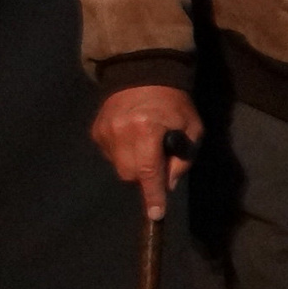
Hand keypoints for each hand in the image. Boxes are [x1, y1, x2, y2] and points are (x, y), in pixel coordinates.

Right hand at [90, 85, 201, 220]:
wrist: (144, 73)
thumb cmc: (174, 102)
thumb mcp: (191, 127)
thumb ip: (182, 158)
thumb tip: (168, 185)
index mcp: (147, 129)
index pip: (149, 171)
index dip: (153, 195)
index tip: (156, 214)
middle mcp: (121, 131)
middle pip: (130, 174)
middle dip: (145, 176)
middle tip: (158, 162)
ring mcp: (105, 131)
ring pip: (119, 167)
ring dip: (134, 165)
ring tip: (145, 144)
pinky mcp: (95, 131)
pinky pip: (110, 156)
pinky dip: (122, 154)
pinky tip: (132, 138)